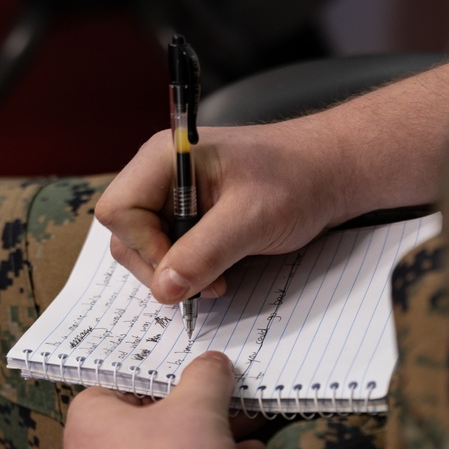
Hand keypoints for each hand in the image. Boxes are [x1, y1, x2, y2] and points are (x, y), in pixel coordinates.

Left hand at [61, 351, 265, 448]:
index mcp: (88, 427)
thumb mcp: (199, 407)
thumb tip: (211, 365)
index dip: (149, 382)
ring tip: (240, 443)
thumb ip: (205, 377)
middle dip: (188, 419)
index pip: (109, 389)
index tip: (180, 380)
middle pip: (141, 429)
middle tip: (218, 409)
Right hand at [94, 120, 350, 304]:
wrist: (329, 172)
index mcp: (163, 159)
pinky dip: (188, 268)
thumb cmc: (296, 180)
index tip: (187, 268)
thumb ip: (204, 252)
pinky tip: (218, 270)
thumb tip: (164, 289)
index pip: (118, 213)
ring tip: (217, 279)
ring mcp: (171, 195)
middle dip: (159, 266)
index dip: (145, 248)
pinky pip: (167, 248)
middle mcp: (158, 174)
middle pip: (124, 234)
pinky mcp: (187, 214)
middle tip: (207, 282)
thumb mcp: (251, 219)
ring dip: (175, 272)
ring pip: (143, 246)